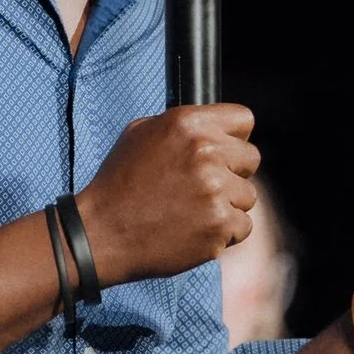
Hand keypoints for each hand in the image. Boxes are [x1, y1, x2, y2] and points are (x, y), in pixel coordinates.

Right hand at [72, 104, 258, 288]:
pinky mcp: (219, 225)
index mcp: (188, 124)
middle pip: (251, 158)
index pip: (243, 120)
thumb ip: (184, 126)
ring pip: (247, 195)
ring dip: (227, 205)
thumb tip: (215, 126)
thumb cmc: (119, 184)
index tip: (224, 152)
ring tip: (192, 211)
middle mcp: (206, 153)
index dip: (234, 137)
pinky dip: (223, 232)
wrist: (102, 233)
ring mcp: (216, 191)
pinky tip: (195, 230)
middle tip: (203, 187)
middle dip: (232, 172)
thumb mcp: (141, 134)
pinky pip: (242, 226)